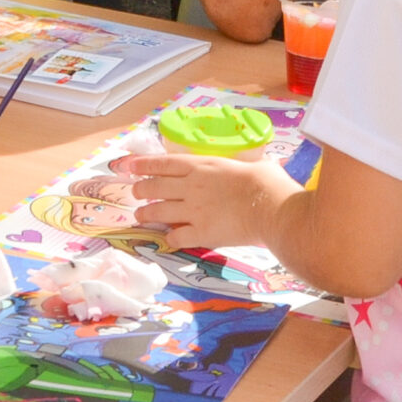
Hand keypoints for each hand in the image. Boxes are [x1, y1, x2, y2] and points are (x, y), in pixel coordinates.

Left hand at [123, 151, 301, 251]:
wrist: (271, 207)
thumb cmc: (267, 182)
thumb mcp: (254, 164)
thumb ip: (248, 167)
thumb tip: (265, 167)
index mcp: (201, 166)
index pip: (163, 163)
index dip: (143, 165)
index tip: (130, 167)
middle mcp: (190, 186)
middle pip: (153, 187)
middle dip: (141, 191)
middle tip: (137, 194)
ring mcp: (193, 210)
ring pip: (157, 211)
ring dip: (145, 214)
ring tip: (140, 216)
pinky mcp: (200, 232)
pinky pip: (176, 236)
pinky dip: (170, 237)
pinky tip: (169, 238)